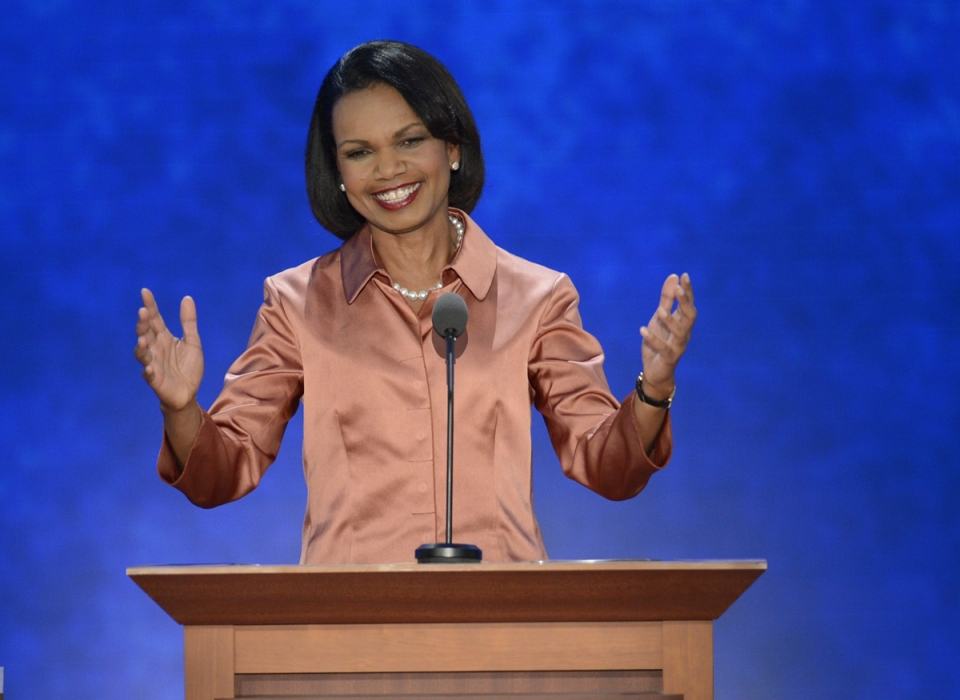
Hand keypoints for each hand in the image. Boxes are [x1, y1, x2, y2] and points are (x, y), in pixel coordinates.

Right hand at [134, 288, 203, 410]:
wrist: (189, 393)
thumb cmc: (188, 367)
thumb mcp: (193, 342)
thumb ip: (188, 322)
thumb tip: (187, 298)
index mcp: (164, 338)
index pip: (155, 319)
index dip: (150, 306)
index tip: (145, 291)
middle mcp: (155, 348)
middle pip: (146, 333)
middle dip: (143, 323)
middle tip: (142, 311)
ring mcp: (153, 363)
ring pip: (142, 353)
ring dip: (141, 346)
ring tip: (142, 339)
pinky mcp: (155, 379)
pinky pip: (148, 374)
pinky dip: (148, 371)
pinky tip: (149, 368)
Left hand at [639, 273, 696, 398]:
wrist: (655, 371)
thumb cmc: (659, 342)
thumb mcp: (659, 318)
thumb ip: (666, 300)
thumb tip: (674, 276)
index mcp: (682, 322)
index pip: (688, 304)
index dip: (688, 291)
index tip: (684, 276)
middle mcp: (684, 333)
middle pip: (690, 316)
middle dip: (685, 302)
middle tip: (678, 290)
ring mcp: (678, 347)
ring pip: (680, 333)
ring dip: (670, 321)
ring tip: (659, 311)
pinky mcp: (669, 359)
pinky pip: (664, 349)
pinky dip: (654, 339)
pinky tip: (643, 330)